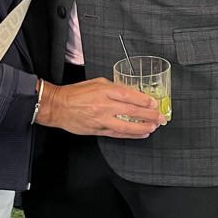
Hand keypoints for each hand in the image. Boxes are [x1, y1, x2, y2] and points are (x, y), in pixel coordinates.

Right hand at [37, 77, 165, 137]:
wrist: (58, 106)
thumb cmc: (76, 93)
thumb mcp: (96, 83)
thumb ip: (114, 88)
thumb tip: (131, 93)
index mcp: (104, 91)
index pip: (129, 95)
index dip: (143, 100)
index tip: (153, 103)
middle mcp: (103, 105)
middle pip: (131, 111)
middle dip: (149, 115)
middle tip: (160, 117)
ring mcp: (101, 119)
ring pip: (126, 126)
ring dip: (142, 127)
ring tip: (153, 127)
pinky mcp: (98, 130)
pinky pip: (118, 133)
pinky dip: (131, 134)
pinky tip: (140, 134)